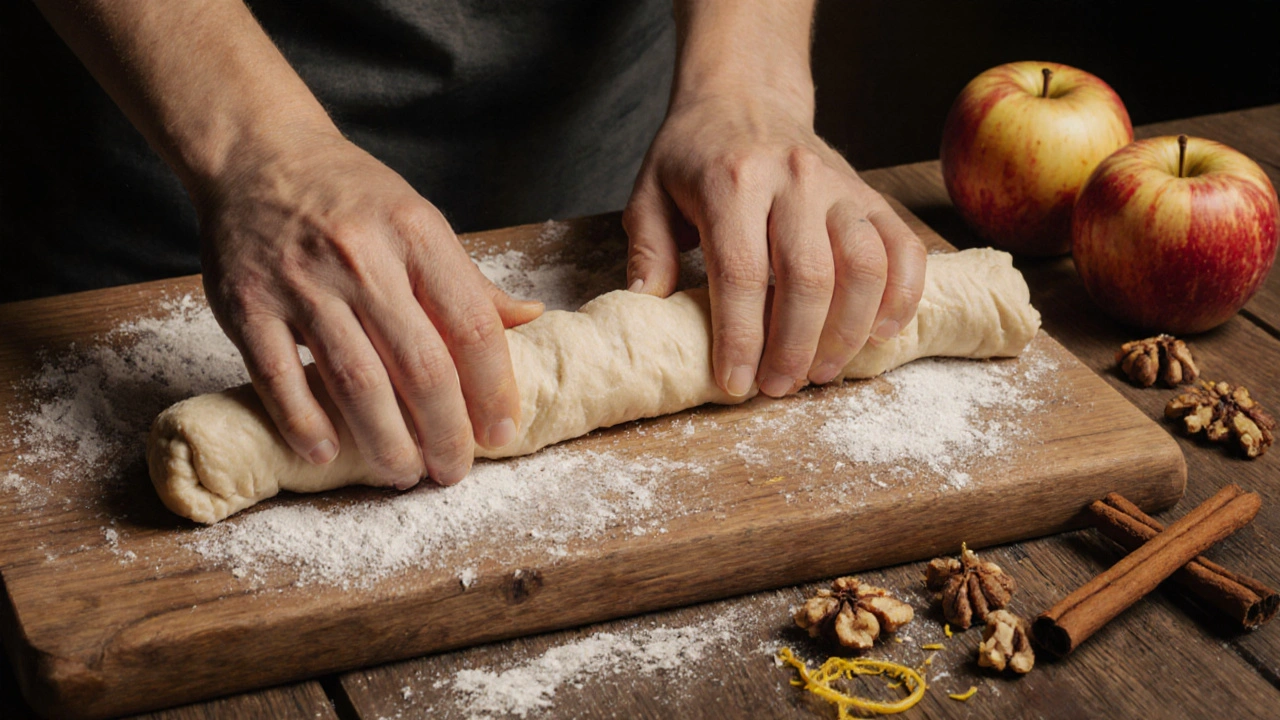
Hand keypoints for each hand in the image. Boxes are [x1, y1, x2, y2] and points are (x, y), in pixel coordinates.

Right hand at [196, 129, 541, 486]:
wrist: (255, 152)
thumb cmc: (349, 195)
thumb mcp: (418, 220)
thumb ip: (470, 280)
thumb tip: (531, 320)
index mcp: (417, 235)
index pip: (471, 326)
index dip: (494, 389)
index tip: (502, 431)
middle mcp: (362, 258)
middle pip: (421, 366)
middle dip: (445, 432)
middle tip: (453, 470)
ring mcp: (302, 283)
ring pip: (356, 382)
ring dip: (385, 441)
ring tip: (404, 472)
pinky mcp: (247, 305)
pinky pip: (279, 378)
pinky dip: (306, 423)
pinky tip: (328, 452)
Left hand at [623, 92, 926, 397]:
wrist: (746, 94)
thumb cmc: (694, 153)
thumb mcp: (651, 192)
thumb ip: (647, 249)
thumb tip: (647, 307)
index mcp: (731, 181)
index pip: (741, 273)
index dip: (741, 337)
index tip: (736, 383)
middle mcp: (792, 179)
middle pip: (808, 277)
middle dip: (795, 346)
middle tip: (780, 387)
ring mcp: (838, 185)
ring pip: (863, 266)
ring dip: (848, 331)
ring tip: (823, 371)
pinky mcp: (868, 194)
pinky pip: (904, 247)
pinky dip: (902, 296)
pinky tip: (879, 333)